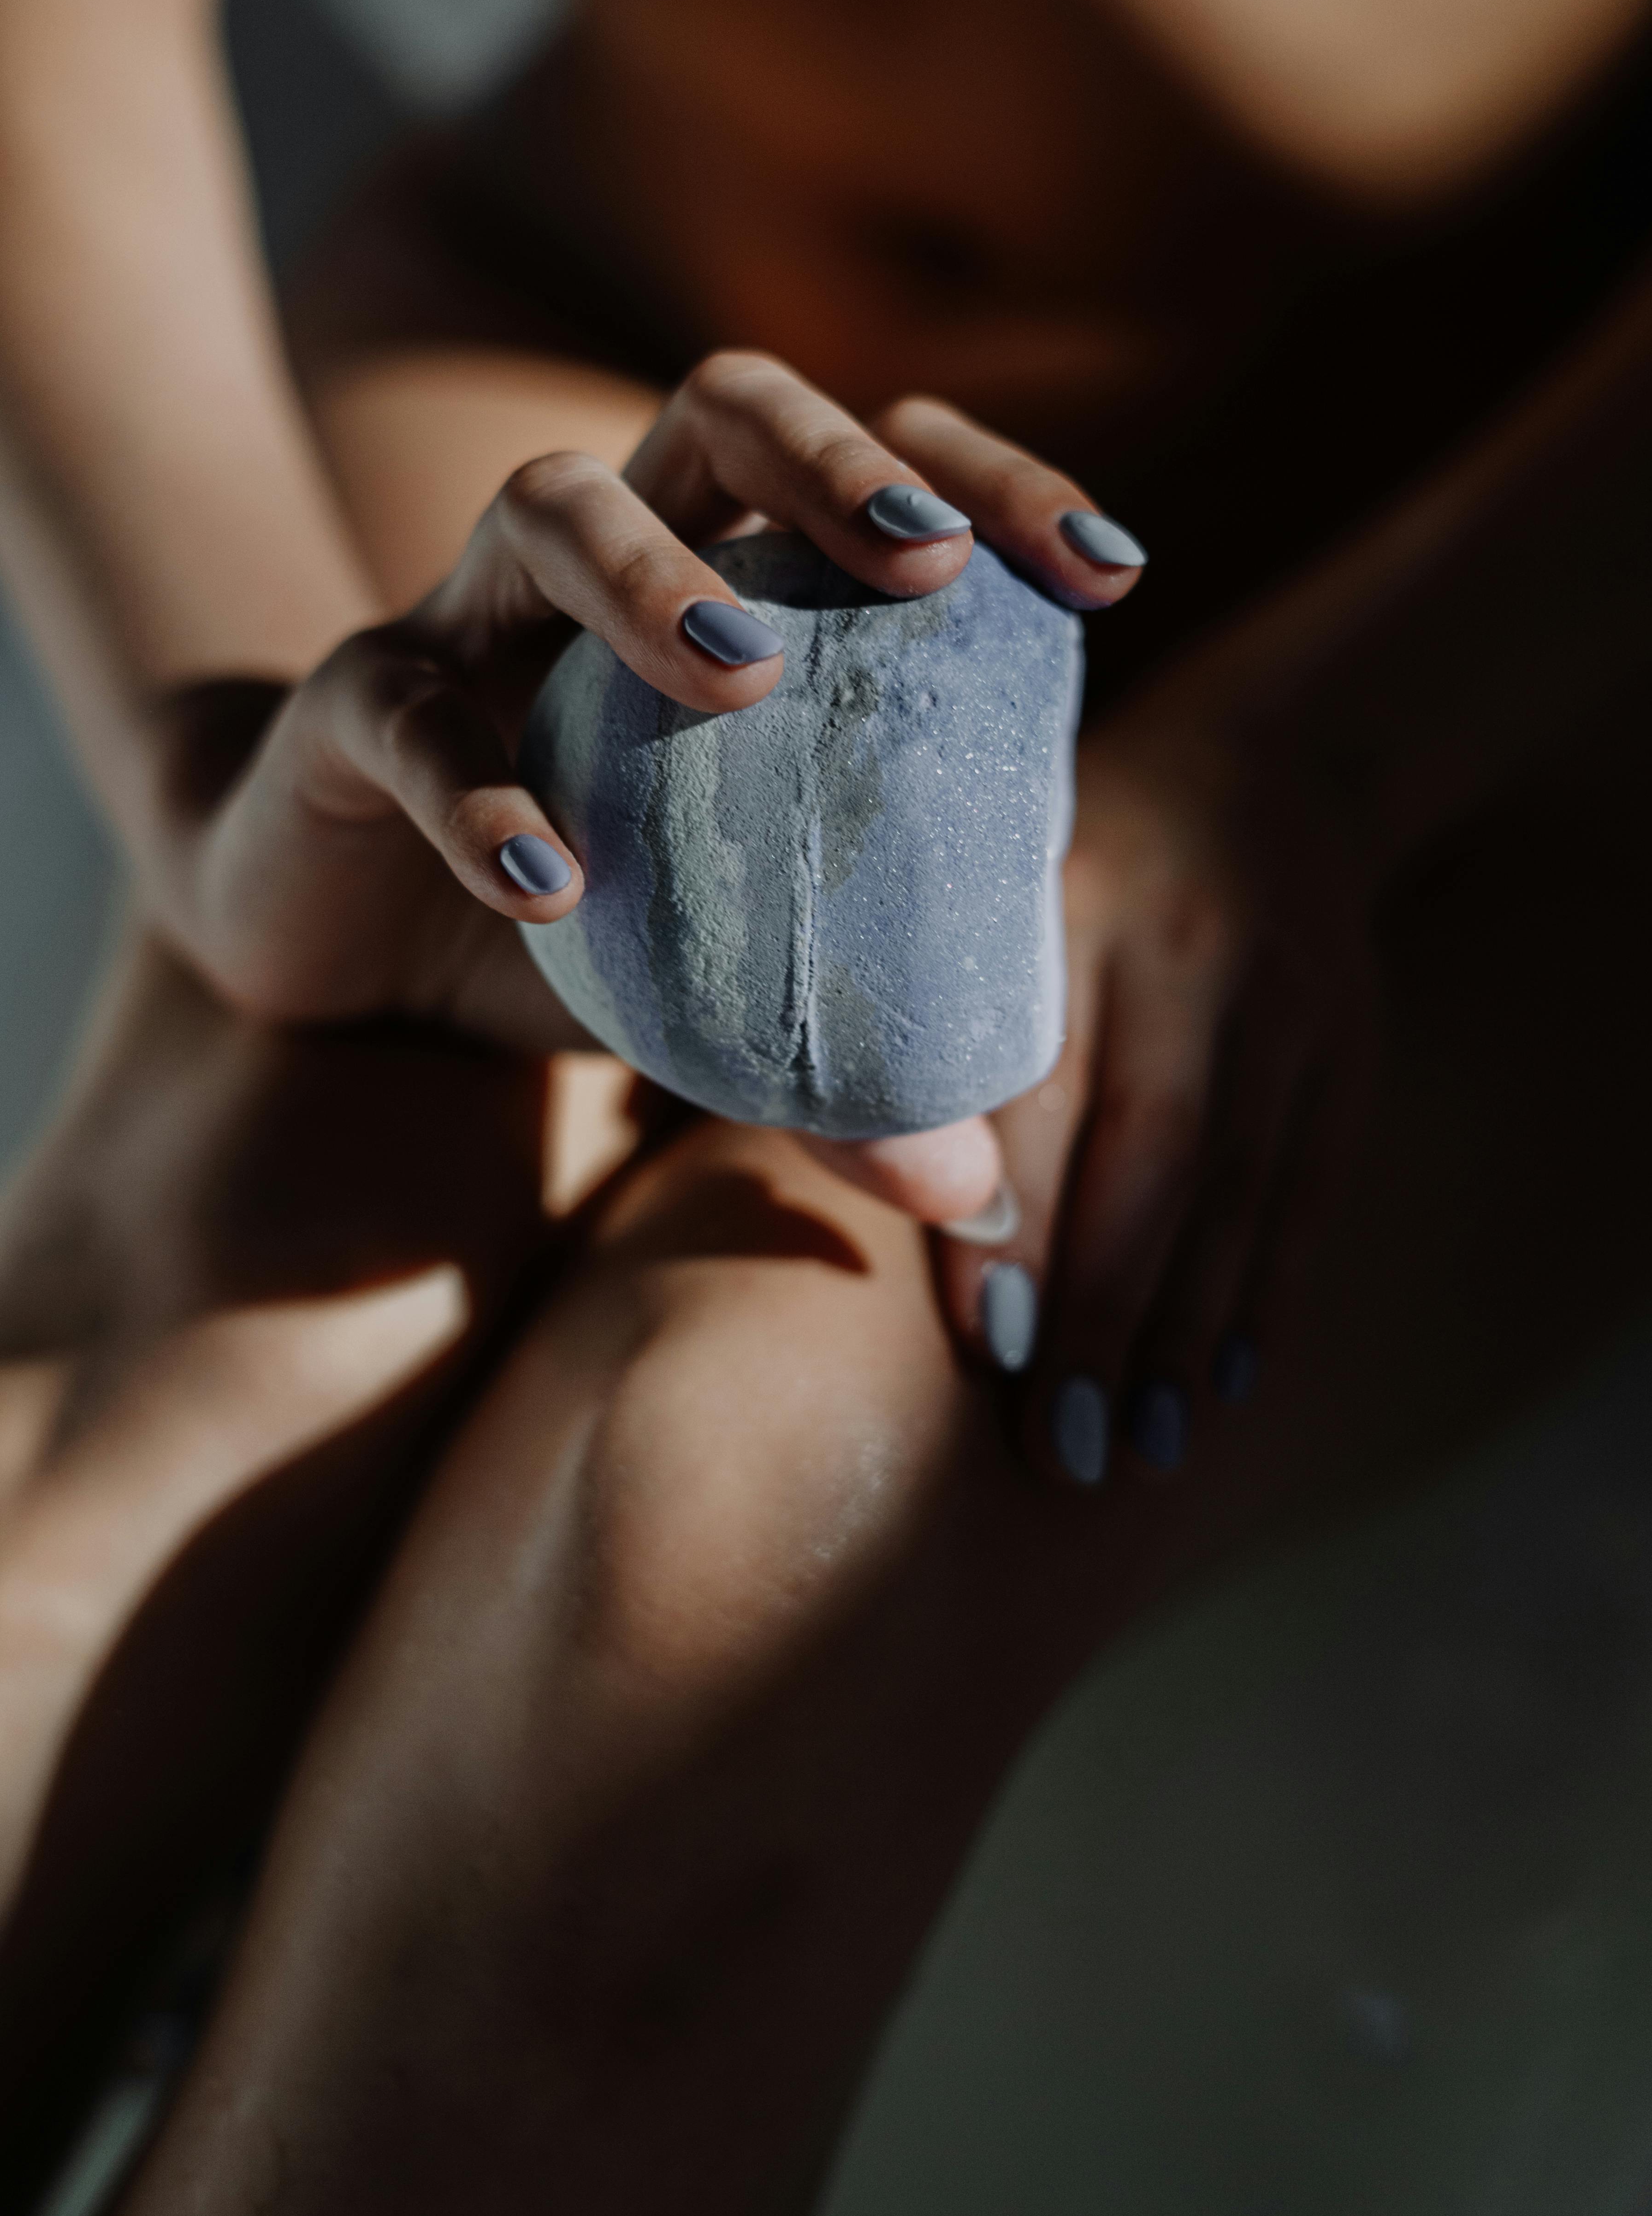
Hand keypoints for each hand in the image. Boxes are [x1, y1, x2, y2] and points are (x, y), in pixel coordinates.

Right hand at [140, 353, 1140, 1050]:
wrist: (337, 953)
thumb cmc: (568, 926)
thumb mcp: (710, 986)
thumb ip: (835, 1071)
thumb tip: (973, 1194)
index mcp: (722, 582)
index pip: (876, 470)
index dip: (994, 485)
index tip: (1112, 573)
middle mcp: (602, 562)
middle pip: (720, 412)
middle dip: (830, 462)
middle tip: (927, 562)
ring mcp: (463, 619)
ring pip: (549, 505)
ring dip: (649, 573)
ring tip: (741, 671)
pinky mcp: (346, 713)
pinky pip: (403, 714)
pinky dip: (475, 788)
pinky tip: (550, 882)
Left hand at [930, 665, 1381, 1482]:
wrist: (1264, 764)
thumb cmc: (1064, 855)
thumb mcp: (986, 888)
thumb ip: (923, 1013)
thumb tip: (862, 1176)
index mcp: (1067, 903)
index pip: (1037, 1090)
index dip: (1016, 1228)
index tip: (991, 1353)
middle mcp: (1185, 948)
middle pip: (1153, 1156)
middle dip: (1106, 1315)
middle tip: (1063, 1450)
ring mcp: (1287, 995)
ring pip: (1239, 1190)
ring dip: (1190, 1334)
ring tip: (1143, 1451)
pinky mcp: (1352, 1040)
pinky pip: (1309, 1187)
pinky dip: (1268, 1291)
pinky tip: (1229, 1383)